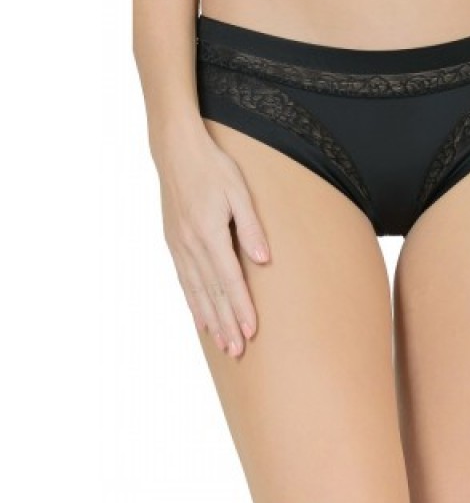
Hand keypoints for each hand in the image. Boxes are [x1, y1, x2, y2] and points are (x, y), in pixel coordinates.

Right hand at [153, 120, 270, 356]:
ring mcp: (179, 246)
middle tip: (239, 351)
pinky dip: (193, 303)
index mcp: (209, 233)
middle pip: (212, 293)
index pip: (229, 280)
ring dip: (210, 320)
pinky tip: (200, 320)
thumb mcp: (239, 192)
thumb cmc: (213, 168)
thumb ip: (250, 227)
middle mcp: (191, 245)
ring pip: (196, 292)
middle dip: (227, 324)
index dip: (241, 307)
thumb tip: (263, 260)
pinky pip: (184, 281)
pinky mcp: (173, 243)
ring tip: (223, 344)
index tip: (252, 331)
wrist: (176, 151)